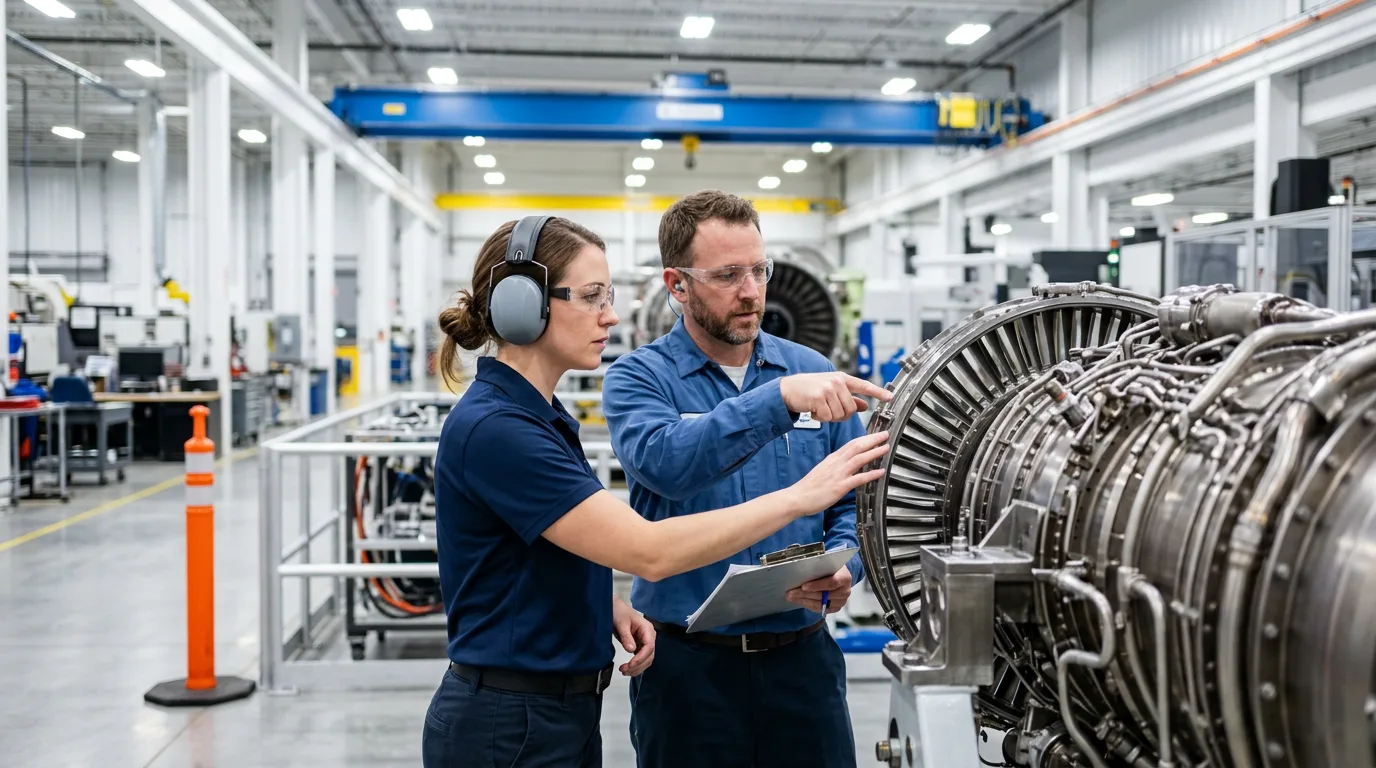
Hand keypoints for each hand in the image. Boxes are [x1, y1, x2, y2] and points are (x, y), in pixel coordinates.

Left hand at [612, 596, 655, 676]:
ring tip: (624, 671)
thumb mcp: (621, 623)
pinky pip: (640, 658)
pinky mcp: (639, 645)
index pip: (649, 647)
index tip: (630, 664)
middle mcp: (649, 637)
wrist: (614, 608)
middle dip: (638, 665)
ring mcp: (644, 642)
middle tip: (624, 670)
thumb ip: (626, 637)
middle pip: (649, 656)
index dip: (641, 658)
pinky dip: (635, 665)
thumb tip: (631, 650)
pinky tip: (627, 669)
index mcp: (647, 629)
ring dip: (637, 668)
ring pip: (646, 659)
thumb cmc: (619, 612)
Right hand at [778, 372, 892, 422]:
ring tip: (820, 409)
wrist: (787, 389)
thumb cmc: (809, 390)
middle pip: (851, 408)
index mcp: (842, 378)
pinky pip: (828, 417)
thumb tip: (864, 406)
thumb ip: (848, 397)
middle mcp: (836, 381)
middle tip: (828, 410)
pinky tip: (813, 410)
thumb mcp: (830, 390)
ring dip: (830, 417)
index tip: (889, 397)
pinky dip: (821, 418)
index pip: (864, 385)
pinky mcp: (819, 397)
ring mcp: (828, 389)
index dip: (878, 392)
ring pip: (840, 414)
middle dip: (841, 414)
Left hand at [787, 565, 852, 613]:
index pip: (832, 583)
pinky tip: (799, 600)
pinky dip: (808, 605)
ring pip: (820, 604)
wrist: (838, 573)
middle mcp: (845, 591)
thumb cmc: (831, 566)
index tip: (803, 586)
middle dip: (804, 594)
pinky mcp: (835, 608)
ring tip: (791, 597)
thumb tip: (800, 566)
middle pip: (823, 595)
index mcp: (845, 578)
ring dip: (803, 600)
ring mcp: (840, 602)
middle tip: (790, 592)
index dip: (817, 585)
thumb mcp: (827, 562)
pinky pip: (819, 609)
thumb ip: (818, 565)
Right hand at [788, 431, 889, 514]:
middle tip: (885, 434)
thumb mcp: (822, 470)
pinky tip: (880, 472)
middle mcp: (836, 464)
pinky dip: (871, 474)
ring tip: (885, 447)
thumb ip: (835, 466)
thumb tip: (845, 464)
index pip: (851, 444)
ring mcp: (838, 474)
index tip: (875, 435)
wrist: (797, 497)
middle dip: (872, 439)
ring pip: (859, 459)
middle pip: (857, 447)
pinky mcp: (840, 487)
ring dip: (874, 452)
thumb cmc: (809, 487)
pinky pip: (858, 478)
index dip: (864, 438)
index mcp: (832, 459)